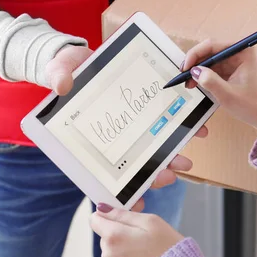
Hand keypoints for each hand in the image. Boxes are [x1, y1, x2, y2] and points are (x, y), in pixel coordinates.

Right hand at [45, 45, 206, 211]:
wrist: (83, 54)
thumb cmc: (67, 66)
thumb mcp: (60, 66)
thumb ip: (59, 73)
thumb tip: (61, 86)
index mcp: (92, 136)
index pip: (105, 170)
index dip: (121, 190)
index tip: (137, 203)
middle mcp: (115, 135)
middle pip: (135, 164)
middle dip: (153, 174)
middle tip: (168, 175)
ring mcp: (133, 124)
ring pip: (153, 149)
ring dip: (170, 158)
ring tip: (184, 161)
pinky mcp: (148, 108)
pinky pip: (166, 122)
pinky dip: (181, 130)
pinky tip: (197, 131)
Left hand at [91, 208, 182, 256]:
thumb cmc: (169, 250)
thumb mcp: (151, 222)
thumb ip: (123, 214)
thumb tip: (103, 208)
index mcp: (114, 237)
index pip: (95, 219)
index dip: (108, 216)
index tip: (122, 219)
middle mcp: (108, 256)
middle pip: (106, 237)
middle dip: (120, 234)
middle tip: (142, 238)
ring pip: (111, 253)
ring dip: (123, 251)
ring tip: (145, 254)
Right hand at [184, 40, 256, 138]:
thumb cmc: (253, 106)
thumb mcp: (228, 95)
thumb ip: (210, 81)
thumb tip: (194, 71)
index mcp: (244, 52)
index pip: (213, 45)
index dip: (196, 54)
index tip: (185, 67)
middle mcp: (240, 52)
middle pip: (210, 51)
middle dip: (196, 63)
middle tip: (183, 76)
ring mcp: (236, 61)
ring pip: (210, 60)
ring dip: (198, 71)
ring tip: (188, 83)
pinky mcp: (233, 70)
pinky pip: (214, 68)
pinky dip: (204, 76)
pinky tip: (196, 84)